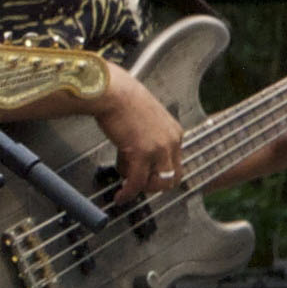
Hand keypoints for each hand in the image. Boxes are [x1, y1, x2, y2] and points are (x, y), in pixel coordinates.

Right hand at [95, 65, 186, 201]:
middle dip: (153, 185)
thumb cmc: (121, 98)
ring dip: (141, 188)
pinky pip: (137, 182)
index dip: (159, 174)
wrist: (111, 91)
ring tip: (125, 185)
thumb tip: (135, 151)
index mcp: (174, 132)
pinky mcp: (142, 152)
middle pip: (172, 177)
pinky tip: (120, 196)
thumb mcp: (144, 117)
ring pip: (158, 183)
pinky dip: (129, 193)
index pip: (175, 163)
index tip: (146, 177)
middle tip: (136, 185)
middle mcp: (171, 141)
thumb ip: (147, 135)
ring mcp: (159, 148)